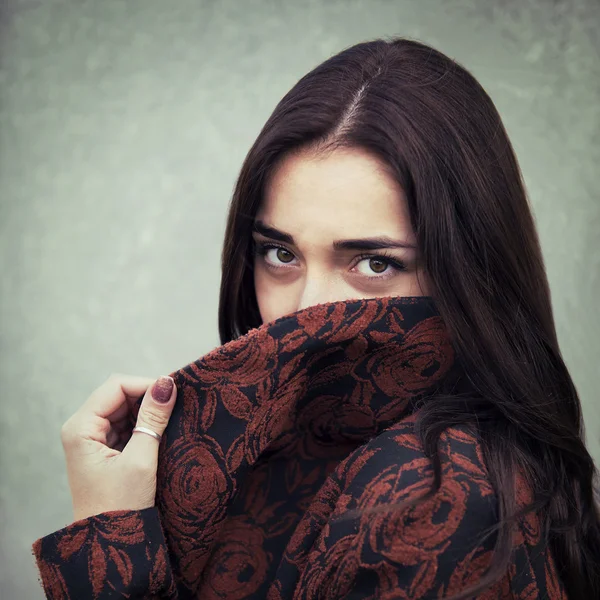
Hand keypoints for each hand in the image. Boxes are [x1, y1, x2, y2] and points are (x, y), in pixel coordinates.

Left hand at [60, 374, 176, 520]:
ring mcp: (91, 438)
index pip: (116, 386)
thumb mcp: (141, 459)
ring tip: (170, 422)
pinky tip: (160, 433)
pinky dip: (144, 425)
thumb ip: (153, 418)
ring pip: (124, 408)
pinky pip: (126, 424)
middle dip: (148, 397)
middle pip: (119, 394)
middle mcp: (82, 428)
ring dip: (147, 412)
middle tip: (176, 408)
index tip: (174, 394)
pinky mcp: (103, 449)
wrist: (109, 547)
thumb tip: (168, 383)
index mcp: (81, 428)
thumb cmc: (120, 507)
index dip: (146, 385)